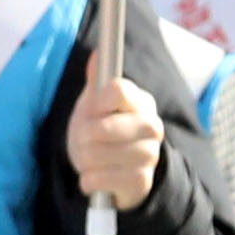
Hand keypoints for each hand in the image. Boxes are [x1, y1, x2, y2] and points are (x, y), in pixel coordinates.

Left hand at [64, 73, 165, 215]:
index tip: (93, 110)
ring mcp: (149, 154)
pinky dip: (89, 179)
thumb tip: (97, 54)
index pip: (117, 89)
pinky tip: (94, 176)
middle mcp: (151, 125)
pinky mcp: (141, 180)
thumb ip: (96, 81)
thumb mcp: (94, 104)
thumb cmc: (99, 131)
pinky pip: (100, 178)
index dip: (97, 102)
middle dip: (83, 136)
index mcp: (140, 101)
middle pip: (102, 127)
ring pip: (98, 155)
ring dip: (84, 159)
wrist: (110, 170)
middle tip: (85, 139)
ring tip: (90, 158)